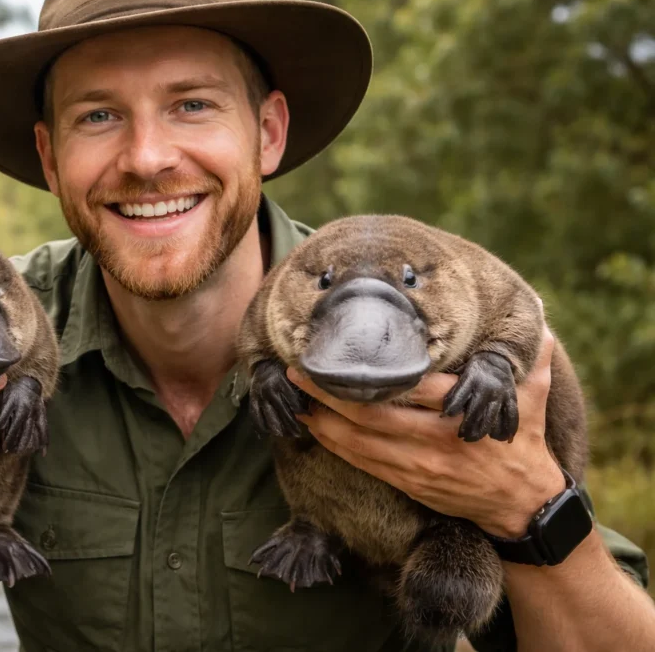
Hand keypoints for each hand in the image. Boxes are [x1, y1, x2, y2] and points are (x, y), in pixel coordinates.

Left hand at [288, 324, 565, 537]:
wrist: (522, 506)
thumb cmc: (522, 443)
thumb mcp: (531, 400)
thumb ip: (529, 363)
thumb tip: (536, 325)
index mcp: (460, 414)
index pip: (411, 388)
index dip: (372, 373)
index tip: (342, 351)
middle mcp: (435, 441)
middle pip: (371, 415)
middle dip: (328, 394)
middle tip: (297, 372)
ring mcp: (418, 466)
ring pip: (359, 442)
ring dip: (323, 420)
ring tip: (295, 399)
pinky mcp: (407, 483)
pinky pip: (363, 463)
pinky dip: (335, 445)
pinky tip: (315, 428)